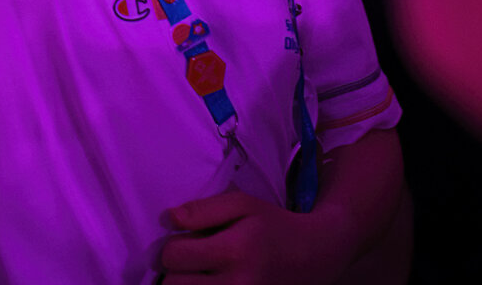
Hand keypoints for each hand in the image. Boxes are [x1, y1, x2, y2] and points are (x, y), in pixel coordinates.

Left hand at [158, 190, 337, 284]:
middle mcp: (236, 284)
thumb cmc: (273, 226)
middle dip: (176, 271)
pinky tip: (211, 282)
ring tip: (201, 274)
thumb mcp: (242, 204)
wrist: (313, 257)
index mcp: (234, 251)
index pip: (173, 257)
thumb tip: (168, 219)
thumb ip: (202, 210)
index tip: (186, 242)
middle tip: (192, 262)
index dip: (172, 246)